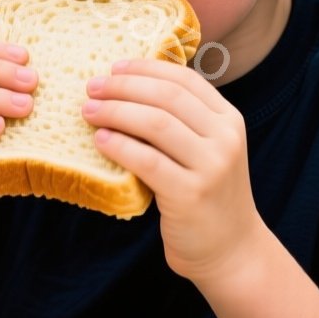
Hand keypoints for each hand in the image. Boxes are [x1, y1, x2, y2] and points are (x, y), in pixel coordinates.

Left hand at [81, 58, 269, 283]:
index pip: (184, 79)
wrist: (230, 250)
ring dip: (115, 112)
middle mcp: (225, 138)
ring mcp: (211, 166)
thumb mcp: (207, 150)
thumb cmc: (207, 196)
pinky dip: (119, 145)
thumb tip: (128, 86)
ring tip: (88, 111)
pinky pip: (146, 160)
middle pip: (167, 96)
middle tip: (92, 87)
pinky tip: (100, 140)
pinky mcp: (190, 194)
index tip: (115, 67)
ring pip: (155, 123)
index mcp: (228, 119)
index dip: (145, 68)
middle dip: (124, 87)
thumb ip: (182, 121)